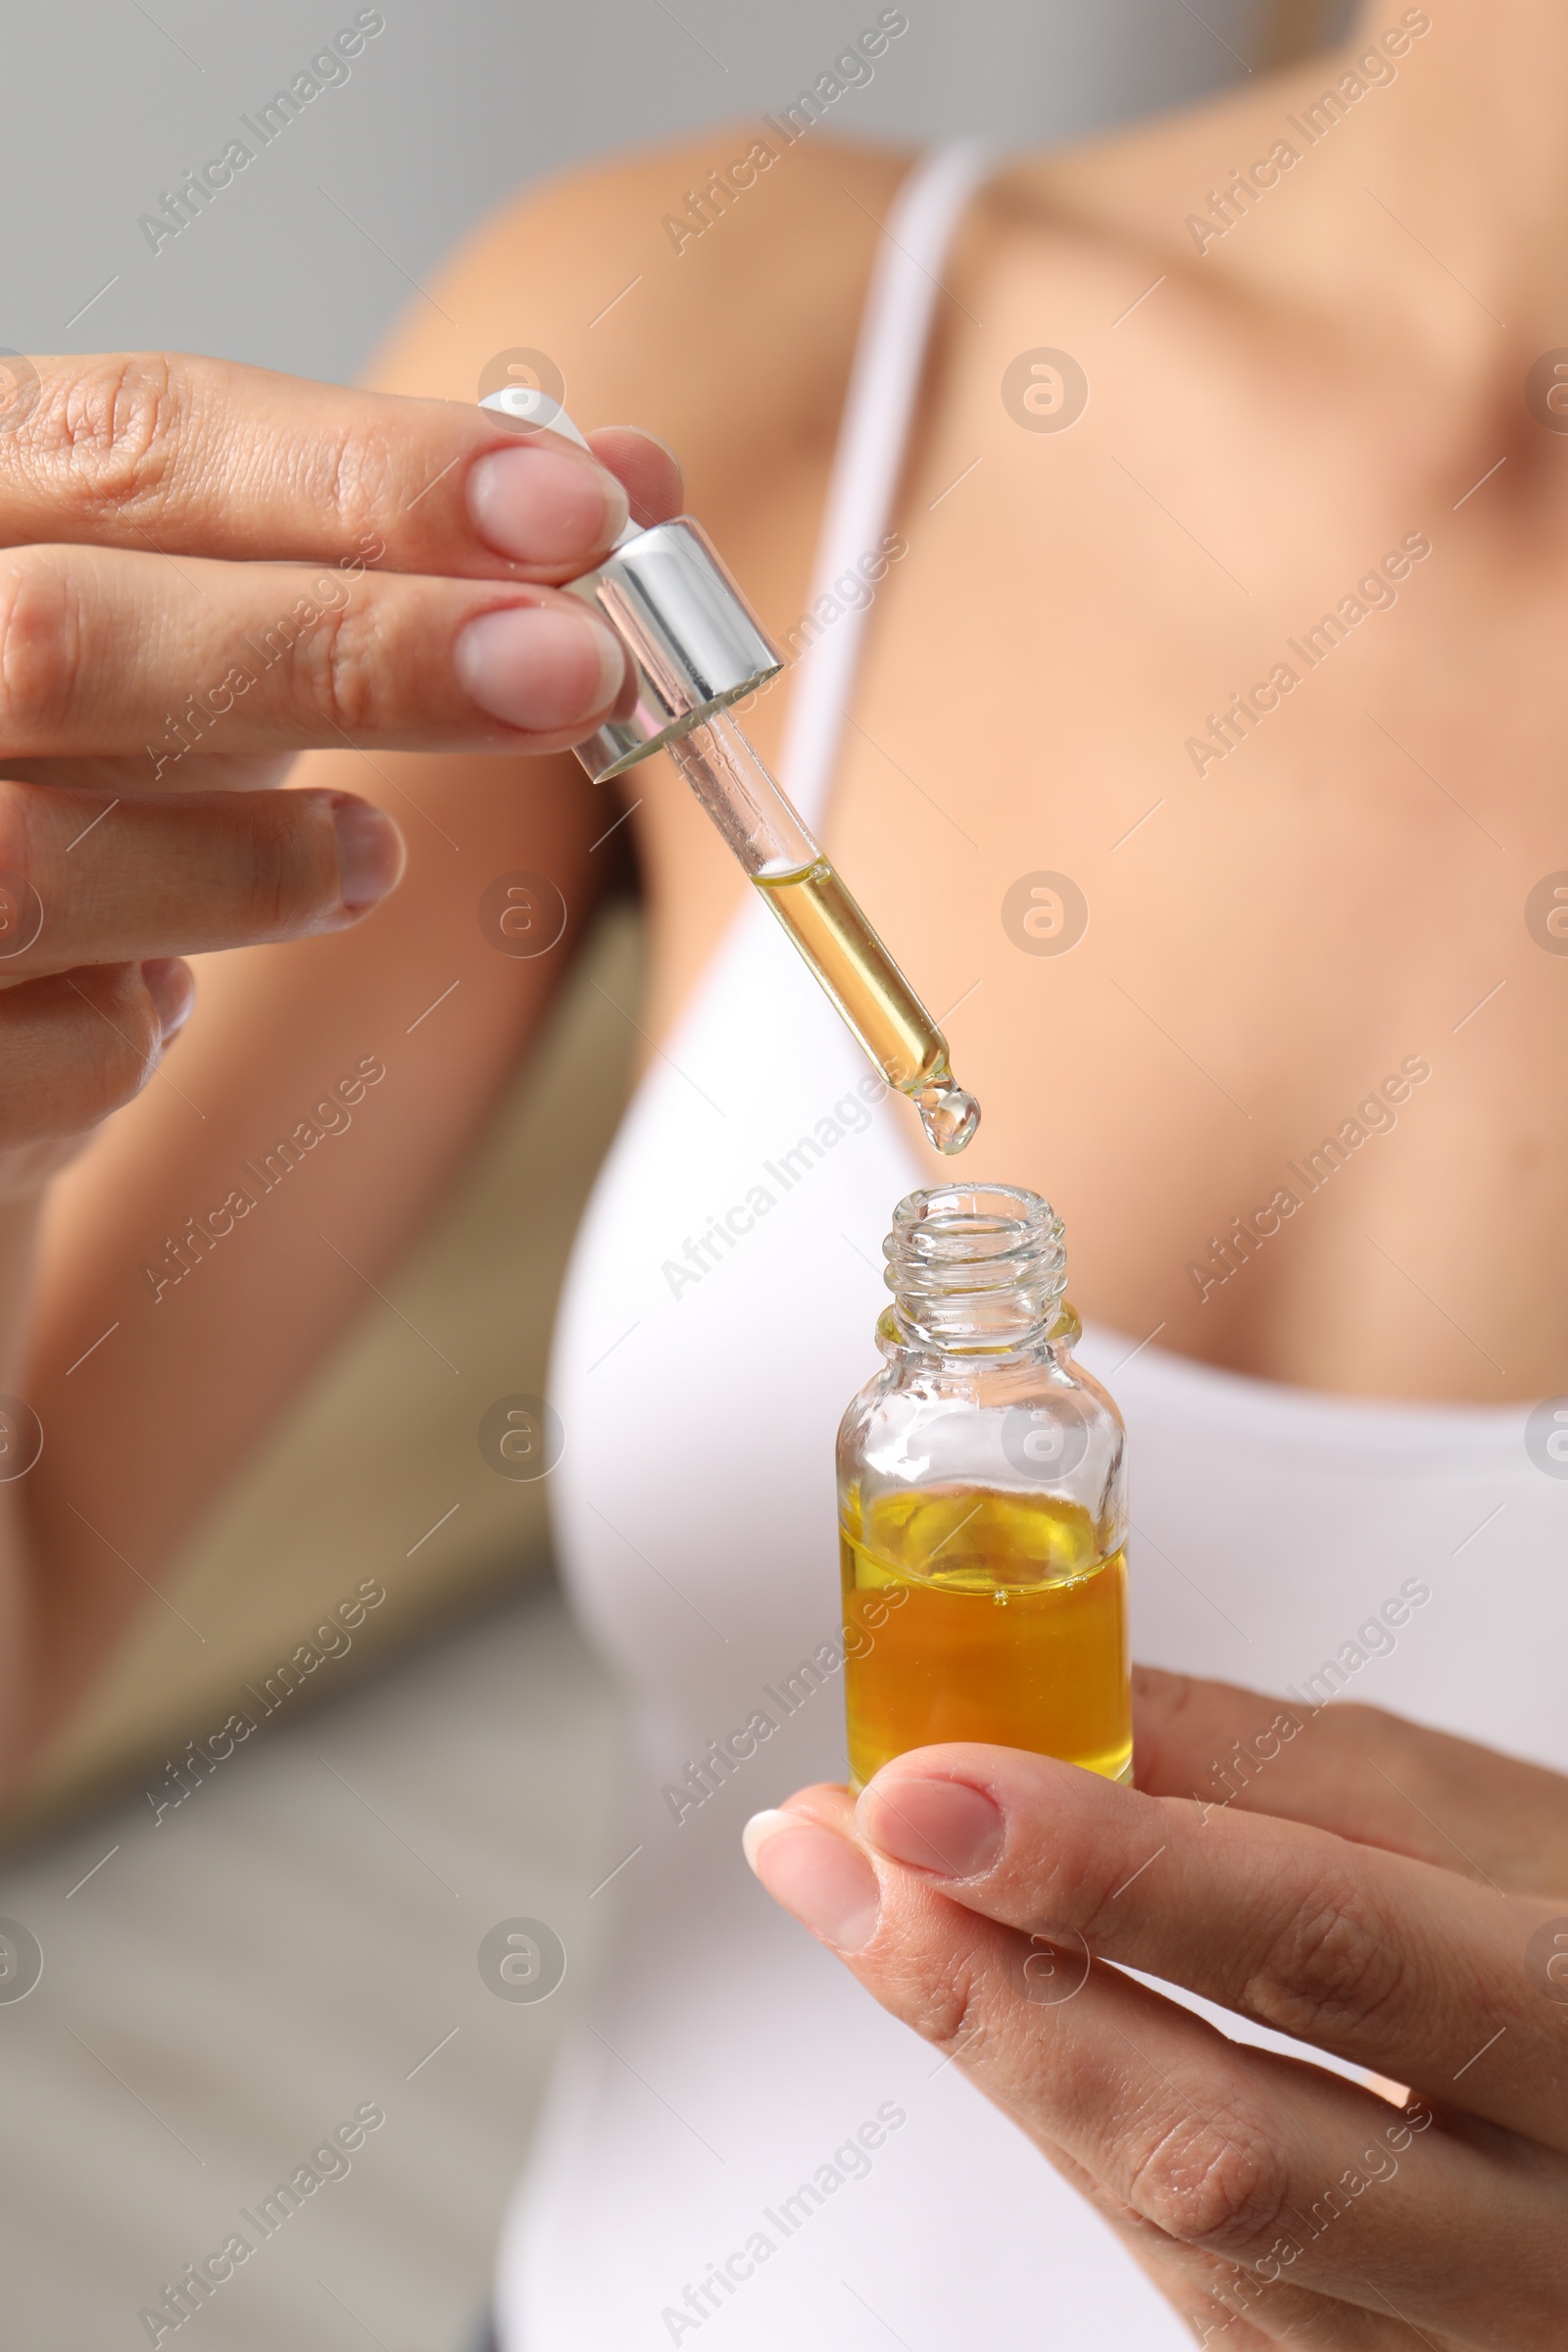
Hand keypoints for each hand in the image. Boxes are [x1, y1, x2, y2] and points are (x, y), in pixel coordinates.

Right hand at [0, 352, 678, 1196]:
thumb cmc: (73, 808)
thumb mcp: (204, 657)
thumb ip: (376, 568)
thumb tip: (627, 481)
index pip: (127, 443)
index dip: (364, 472)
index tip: (575, 502)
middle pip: (68, 636)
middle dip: (352, 650)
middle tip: (570, 671)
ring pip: (37, 865)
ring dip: (255, 867)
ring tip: (363, 862)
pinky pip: (36, 1056)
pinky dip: (136, 1034)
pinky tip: (159, 1003)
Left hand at [745, 1670, 1567, 2346]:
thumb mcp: (1497, 1826)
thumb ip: (1276, 1769)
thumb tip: (1051, 1710)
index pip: (1324, 1950)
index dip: (1103, 1871)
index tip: (929, 1790)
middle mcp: (1540, 2247)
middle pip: (1220, 2149)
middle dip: (994, 1988)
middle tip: (846, 1851)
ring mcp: (1450, 2351)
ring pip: (1178, 2228)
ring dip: (995, 2051)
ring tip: (871, 1899)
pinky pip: (1185, 2271)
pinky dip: (1067, 2121)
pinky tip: (992, 2007)